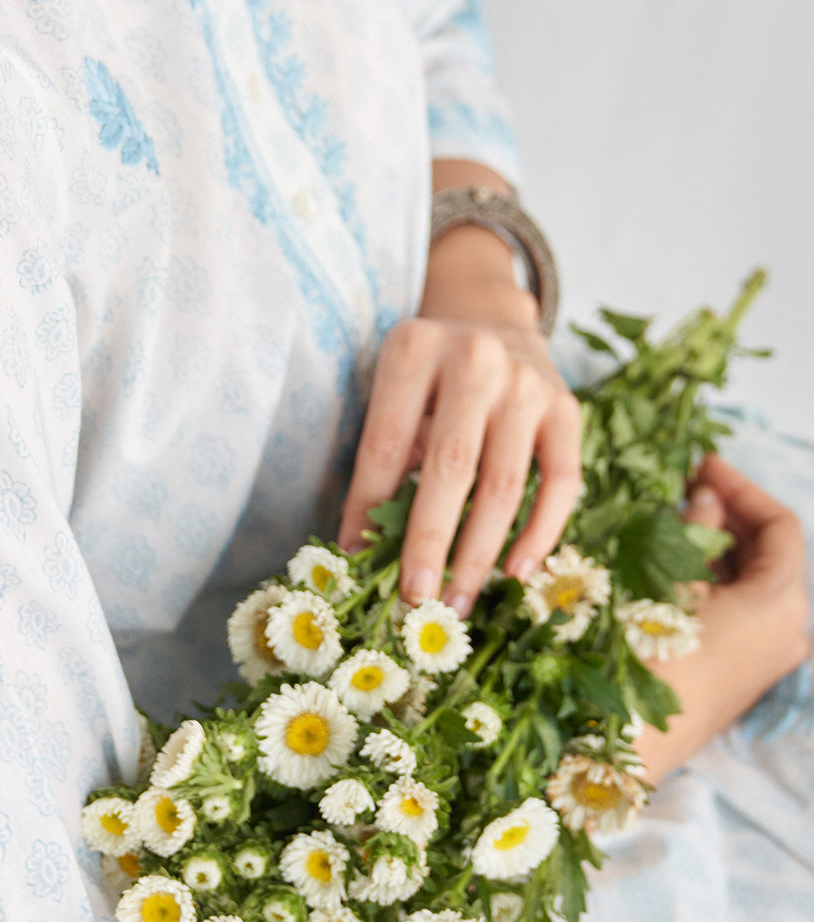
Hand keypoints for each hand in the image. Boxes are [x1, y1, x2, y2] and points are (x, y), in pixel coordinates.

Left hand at [337, 307, 581, 613]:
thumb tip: (359, 550)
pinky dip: (540, 534)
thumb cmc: (429, 376)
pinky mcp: (566, 407)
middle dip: (429, 542)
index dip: (367, 507)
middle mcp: (475, 358)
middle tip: (414, 599)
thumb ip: (383, 458)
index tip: (356, 561)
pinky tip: (516, 573)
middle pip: (451, 466)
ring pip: (504, 484)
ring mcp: (527, 382)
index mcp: (414, 349)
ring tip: (458, 600)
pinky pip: (560, 482)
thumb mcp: (394, 392)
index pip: (385, 443)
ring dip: (479, 553)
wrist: (491, 321)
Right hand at [635, 454, 810, 783]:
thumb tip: (706, 495)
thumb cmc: (652, 653)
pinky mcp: (749, 669)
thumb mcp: (670, 579)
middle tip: (688, 485)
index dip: (742, 487)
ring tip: (677, 518)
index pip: (781, 526)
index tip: (703, 464)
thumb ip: (695, 530)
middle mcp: (791, 629)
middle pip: (774, 552)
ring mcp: (772, 653)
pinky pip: (749, 608)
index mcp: (783, 603)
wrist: (632, 741)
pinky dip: (722, 578)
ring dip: (724, 544)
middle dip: (733, 514)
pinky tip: (679, 562)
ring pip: (760, 580)